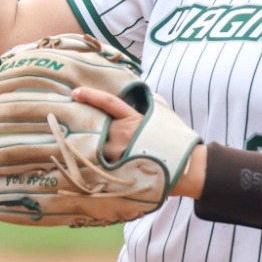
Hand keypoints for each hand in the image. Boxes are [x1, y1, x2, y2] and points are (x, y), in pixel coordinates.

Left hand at [73, 86, 206, 197]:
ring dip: (92, 150)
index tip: (75, 92)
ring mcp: (119, 152)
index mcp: (132, 119)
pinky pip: (101, 165)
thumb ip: (146, 109)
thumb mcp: (162, 118)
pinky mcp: (118, 169)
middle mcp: (123, 133)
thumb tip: (141, 98)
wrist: (185, 167)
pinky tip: (90, 170)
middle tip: (77, 131)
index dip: (91, 96)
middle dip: (90, 130)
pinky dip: (96, 166)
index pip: (108, 102)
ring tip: (86, 155)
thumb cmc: (175, 141)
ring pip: (97, 148)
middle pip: (97, 129)